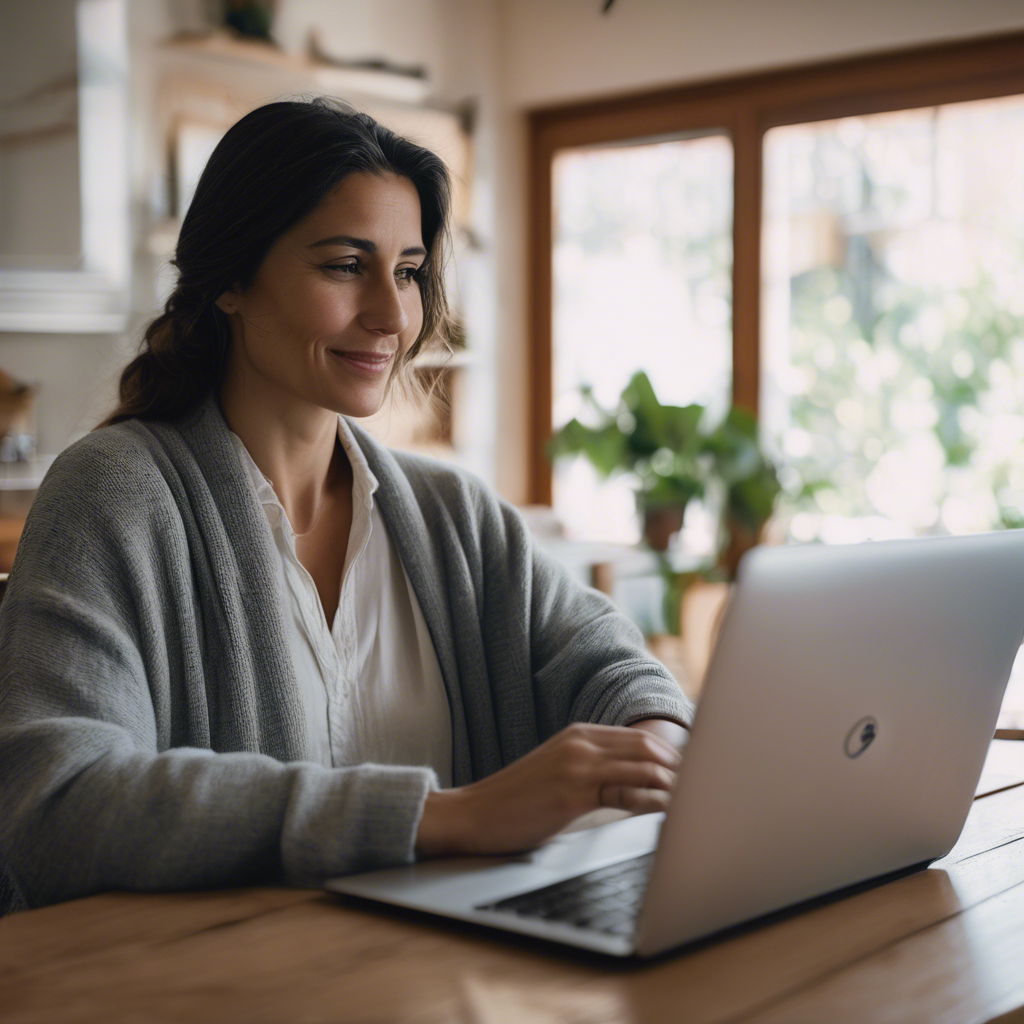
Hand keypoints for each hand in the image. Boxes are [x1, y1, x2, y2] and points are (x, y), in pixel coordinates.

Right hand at [415, 723, 680, 857]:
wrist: (472, 815)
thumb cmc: (514, 802)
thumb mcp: (557, 773)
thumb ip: (593, 770)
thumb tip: (633, 783)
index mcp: (578, 735)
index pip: (639, 738)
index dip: (672, 756)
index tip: (695, 774)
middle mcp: (580, 743)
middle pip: (647, 747)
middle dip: (680, 768)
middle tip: (705, 789)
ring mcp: (576, 765)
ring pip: (641, 766)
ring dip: (673, 785)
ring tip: (695, 802)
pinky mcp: (571, 793)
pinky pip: (624, 793)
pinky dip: (652, 801)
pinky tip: (666, 812)